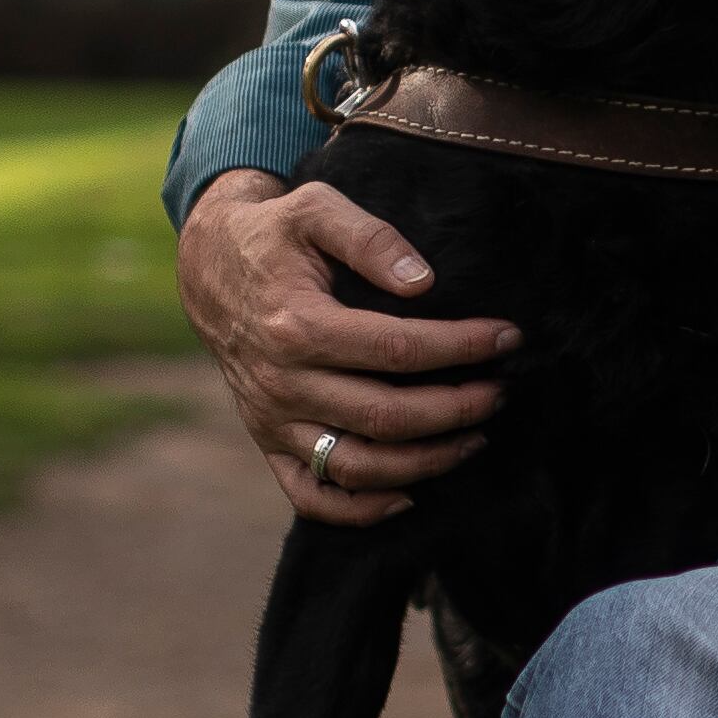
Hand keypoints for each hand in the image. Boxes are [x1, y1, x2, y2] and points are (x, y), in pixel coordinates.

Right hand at [177, 169, 515, 524]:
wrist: (209, 266)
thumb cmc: (274, 234)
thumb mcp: (316, 210)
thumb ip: (370, 237)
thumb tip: (423, 281)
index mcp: (297, 325)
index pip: (398, 349)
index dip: (461, 347)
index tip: (508, 337)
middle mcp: (281, 382)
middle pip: (385, 416)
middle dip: (457, 409)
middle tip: (503, 391)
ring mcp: (271, 418)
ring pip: (355, 465)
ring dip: (425, 462)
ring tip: (476, 438)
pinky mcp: (267, 440)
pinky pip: (309, 494)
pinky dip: (359, 508)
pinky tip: (409, 495)